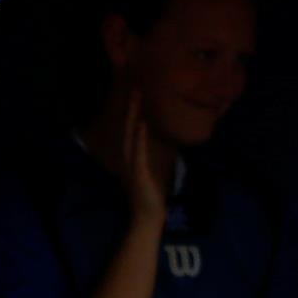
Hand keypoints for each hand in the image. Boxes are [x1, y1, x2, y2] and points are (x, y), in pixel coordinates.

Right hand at [122, 94, 169, 221]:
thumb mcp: (158, 163)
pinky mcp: (139, 173)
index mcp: (134, 152)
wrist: (150, 214)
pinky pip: (139, 152)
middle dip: (131, 105)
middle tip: (134, 83)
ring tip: (137, 96)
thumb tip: (168, 130)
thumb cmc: (154, 189)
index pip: (132, 126)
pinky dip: (140, 138)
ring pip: (131, 134)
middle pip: (129, 125)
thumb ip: (159, 147)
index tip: (137, 87)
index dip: (133, 107)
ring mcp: (133, 163)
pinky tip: (143, 125)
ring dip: (133, 115)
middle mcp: (130, 155)